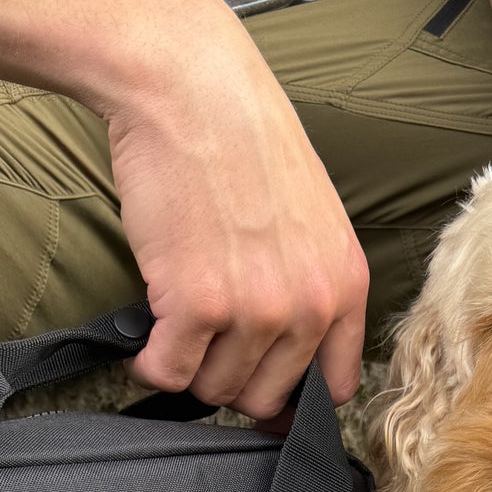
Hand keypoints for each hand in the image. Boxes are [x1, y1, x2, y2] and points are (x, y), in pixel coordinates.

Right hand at [105, 14, 368, 417]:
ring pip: (214, 390)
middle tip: (204, 346)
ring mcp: (254, 310)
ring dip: (187, 368)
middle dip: (228, 379)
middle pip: (263, 398)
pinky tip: (147, 338)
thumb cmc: (244, 145)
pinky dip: (150, 364)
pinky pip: (170, 373)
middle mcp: (307, 306)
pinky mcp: (197, 306)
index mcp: (344, 286)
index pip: (333, 388)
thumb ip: (311, 288)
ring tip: (174, 329)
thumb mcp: (314, 221)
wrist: (191, 92)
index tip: (262, 388)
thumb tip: (288, 353)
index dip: (291, 399)